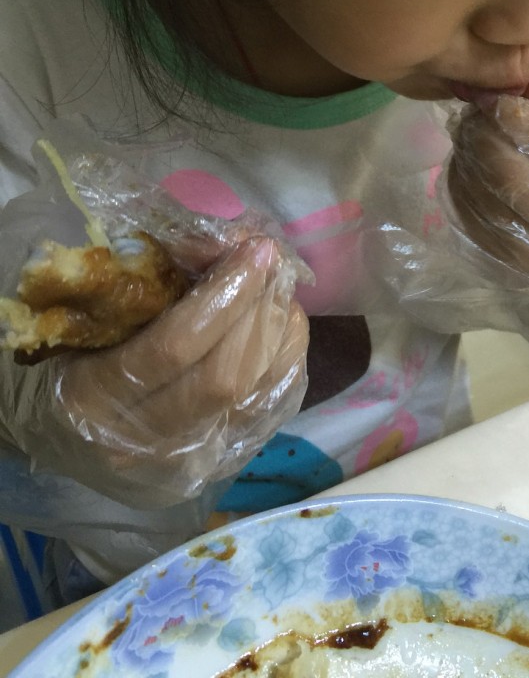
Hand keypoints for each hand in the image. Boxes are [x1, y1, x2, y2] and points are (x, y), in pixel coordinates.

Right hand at [48, 236, 307, 505]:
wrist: (63, 430)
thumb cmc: (67, 348)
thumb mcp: (87, 305)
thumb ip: (147, 273)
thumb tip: (223, 243)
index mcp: (90, 399)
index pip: (173, 348)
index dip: (223, 294)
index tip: (252, 247)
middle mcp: (142, 445)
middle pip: (226, 376)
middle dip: (258, 306)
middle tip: (269, 257)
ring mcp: (187, 462)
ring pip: (260, 393)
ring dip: (279, 327)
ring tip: (275, 283)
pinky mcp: (224, 463)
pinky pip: (274, 404)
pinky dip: (286, 355)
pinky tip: (280, 321)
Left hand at [447, 77, 528, 279]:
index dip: (526, 121)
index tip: (503, 99)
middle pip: (515, 178)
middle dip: (489, 136)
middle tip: (478, 113)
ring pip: (484, 195)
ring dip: (470, 155)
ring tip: (471, 132)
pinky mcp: (501, 268)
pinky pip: (467, 214)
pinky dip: (461, 180)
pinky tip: (468, 162)